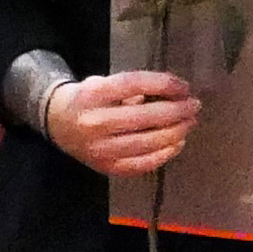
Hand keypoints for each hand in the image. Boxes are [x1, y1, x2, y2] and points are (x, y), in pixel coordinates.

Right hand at [46, 68, 197, 177]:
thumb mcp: (104, 83)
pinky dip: (164, 155)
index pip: (134, 85)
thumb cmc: (88, 99)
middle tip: (194, 106)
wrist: (57, 123)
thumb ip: (134, 87)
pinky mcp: (106, 168)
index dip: (164, 84)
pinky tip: (177, 143)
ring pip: (147, 143)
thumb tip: (174, 94)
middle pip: (145, 117)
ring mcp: (100, 149)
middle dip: (177, 111)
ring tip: (189, 123)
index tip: (184, 86)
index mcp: (93, 94)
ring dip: (176, 133)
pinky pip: (141, 164)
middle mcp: (95, 122)